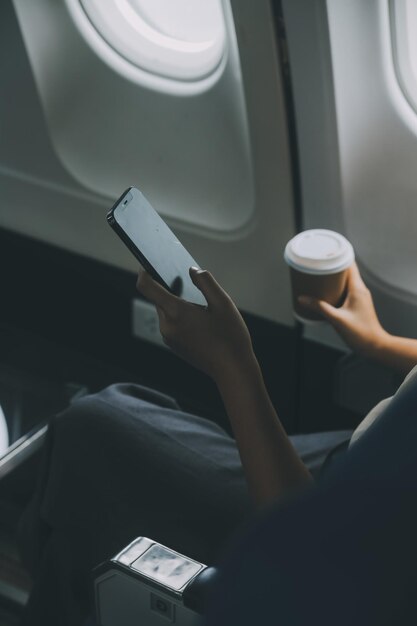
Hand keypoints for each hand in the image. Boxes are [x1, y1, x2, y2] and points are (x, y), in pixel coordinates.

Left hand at [136, 268, 253, 381]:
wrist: (233, 371)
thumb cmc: (230, 337)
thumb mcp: (223, 303)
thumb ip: (205, 281)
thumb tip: (192, 271)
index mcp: (176, 312)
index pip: (147, 287)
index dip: (145, 272)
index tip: (150, 263)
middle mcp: (167, 326)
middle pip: (158, 298)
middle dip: (170, 288)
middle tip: (189, 280)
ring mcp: (169, 338)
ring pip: (166, 311)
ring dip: (177, 303)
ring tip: (200, 303)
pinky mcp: (174, 346)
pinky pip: (171, 323)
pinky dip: (180, 316)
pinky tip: (200, 318)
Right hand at [298, 263, 388, 356]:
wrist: (374, 346)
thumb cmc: (360, 333)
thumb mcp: (336, 319)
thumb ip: (319, 308)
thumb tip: (302, 299)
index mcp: (358, 289)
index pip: (350, 264)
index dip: (338, 255)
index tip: (325, 251)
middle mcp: (360, 290)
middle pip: (346, 271)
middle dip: (331, 265)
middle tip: (317, 262)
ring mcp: (359, 297)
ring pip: (345, 281)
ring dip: (333, 276)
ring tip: (318, 274)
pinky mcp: (356, 304)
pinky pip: (345, 290)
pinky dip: (335, 287)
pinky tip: (324, 292)